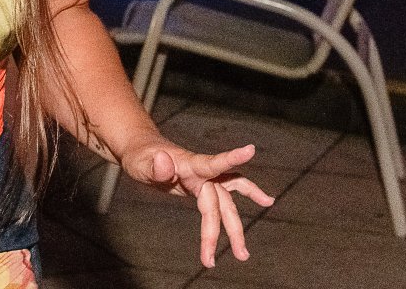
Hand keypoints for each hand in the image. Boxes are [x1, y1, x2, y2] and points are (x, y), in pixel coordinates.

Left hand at [122, 140, 273, 266]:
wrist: (143, 151)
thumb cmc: (140, 156)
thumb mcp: (139, 162)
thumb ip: (154, 166)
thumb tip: (165, 162)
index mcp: (189, 164)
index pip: (212, 163)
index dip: (231, 158)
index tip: (250, 150)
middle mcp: (201, 172)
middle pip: (220, 202)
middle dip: (229, 229)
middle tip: (241, 256)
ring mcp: (204, 179)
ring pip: (225, 205)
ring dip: (235, 229)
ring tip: (243, 254)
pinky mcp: (203, 186)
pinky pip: (224, 199)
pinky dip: (240, 205)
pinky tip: (265, 200)